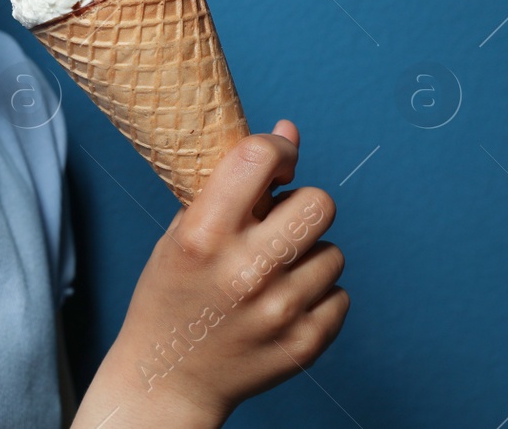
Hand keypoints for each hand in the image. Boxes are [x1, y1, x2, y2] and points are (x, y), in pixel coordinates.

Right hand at [73, 121, 348, 427]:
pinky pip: (340, 296)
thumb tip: (290, 131)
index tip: (277, 161)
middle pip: (319, 204)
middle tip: (279, 222)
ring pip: (332, 253)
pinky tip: (281, 303)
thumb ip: (236, 184)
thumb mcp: (184, 230)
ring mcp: (279, 311)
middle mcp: (245, 271)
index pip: (259, 159)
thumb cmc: (171, 293)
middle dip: (302, 205)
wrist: (167, 377)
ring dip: (307, 255)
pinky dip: (316, 296)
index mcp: (203, 235)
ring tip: (271, 273)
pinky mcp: (304, 344)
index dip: (277, 150)